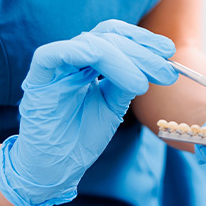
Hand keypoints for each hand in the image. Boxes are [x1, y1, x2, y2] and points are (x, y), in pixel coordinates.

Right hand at [0, 20, 176, 205]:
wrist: (55, 169)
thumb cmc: (81, 138)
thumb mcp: (113, 105)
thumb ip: (126, 81)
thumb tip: (157, 62)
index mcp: (88, 62)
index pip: (115, 36)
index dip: (141, 39)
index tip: (168, 52)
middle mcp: (72, 59)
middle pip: (106, 37)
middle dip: (139, 51)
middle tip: (165, 70)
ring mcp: (54, 68)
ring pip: (89, 44)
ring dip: (122, 59)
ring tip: (142, 85)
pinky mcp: (37, 79)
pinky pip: (52, 55)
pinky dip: (79, 53)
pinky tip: (110, 67)